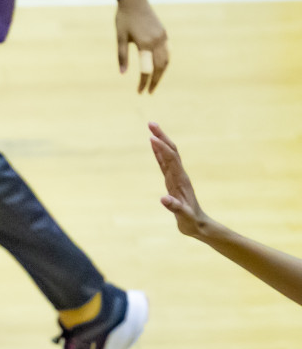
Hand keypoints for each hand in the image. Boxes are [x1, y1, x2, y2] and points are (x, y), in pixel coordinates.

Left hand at [116, 0, 168, 93]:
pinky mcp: (164, 34)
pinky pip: (167, 52)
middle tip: (149, 92)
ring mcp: (163, 37)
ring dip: (162, 73)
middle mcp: (157, 41)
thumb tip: (122, 73)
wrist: (134, 0)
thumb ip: (122, 56)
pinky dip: (165, 62)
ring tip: (154, 83)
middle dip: (155, 81)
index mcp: (145, 44)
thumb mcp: (120, 37)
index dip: (143, 82)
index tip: (140, 92)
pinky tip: (160, 68)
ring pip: (166, 60)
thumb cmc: (123, 18)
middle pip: (160, 67)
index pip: (146, 69)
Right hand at [148, 122, 209, 238]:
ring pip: (168, 154)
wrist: (199, 224)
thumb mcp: (183, 216)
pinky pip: (165, 163)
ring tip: (151, 129)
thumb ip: (174, 207)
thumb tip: (163, 199)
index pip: (171, 160)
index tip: (151, 138)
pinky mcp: (172, 181)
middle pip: (171, 151)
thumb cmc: (190, 221)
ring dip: (161, 141)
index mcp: (181, 180)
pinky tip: (154, 146)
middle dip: (162, 136)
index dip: (161, 149)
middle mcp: (179, 175)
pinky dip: (159, 153)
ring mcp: (176, 177)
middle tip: (151, 123)